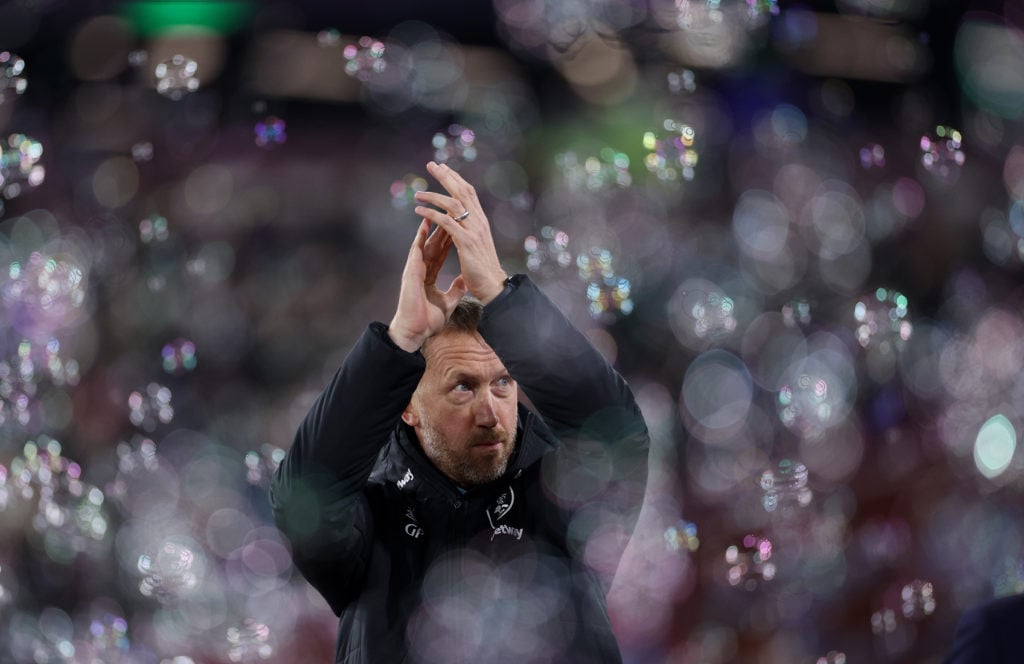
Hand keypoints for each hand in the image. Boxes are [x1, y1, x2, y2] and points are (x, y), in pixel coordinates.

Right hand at [388, 218, 467, 351]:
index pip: (441, 252)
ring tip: (436, 209)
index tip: (457, 224)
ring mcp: (415, 270)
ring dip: (430, 227)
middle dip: (441, 227)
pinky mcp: (411, 273)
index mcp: (430, 275)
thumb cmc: (427, 320)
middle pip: (434, 243)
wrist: (415, 332)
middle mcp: (422, 269)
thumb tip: (466, 280)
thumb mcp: (448, 302)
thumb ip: (456, 289)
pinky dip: (420, 238)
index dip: (449, 238)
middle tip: (448, 210)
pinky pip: (416, 251)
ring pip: (425, 243)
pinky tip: (424, 225)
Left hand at [413, 162, 506, 303]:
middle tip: (431, 164)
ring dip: (433, 195)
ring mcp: (473, 230)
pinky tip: (419, 210)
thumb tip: (459, 222)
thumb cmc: (483, 269)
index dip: (455, 178)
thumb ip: (470, 230)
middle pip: (462, 191)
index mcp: (481, 221)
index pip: (468, 192)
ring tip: (418, 192)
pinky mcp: (466, 242)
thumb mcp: (477, 244)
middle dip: (446, 176)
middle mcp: (479, 221)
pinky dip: (431, 214)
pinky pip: (446, 222)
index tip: (443, 168)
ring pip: (452, 203)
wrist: (493, 286)